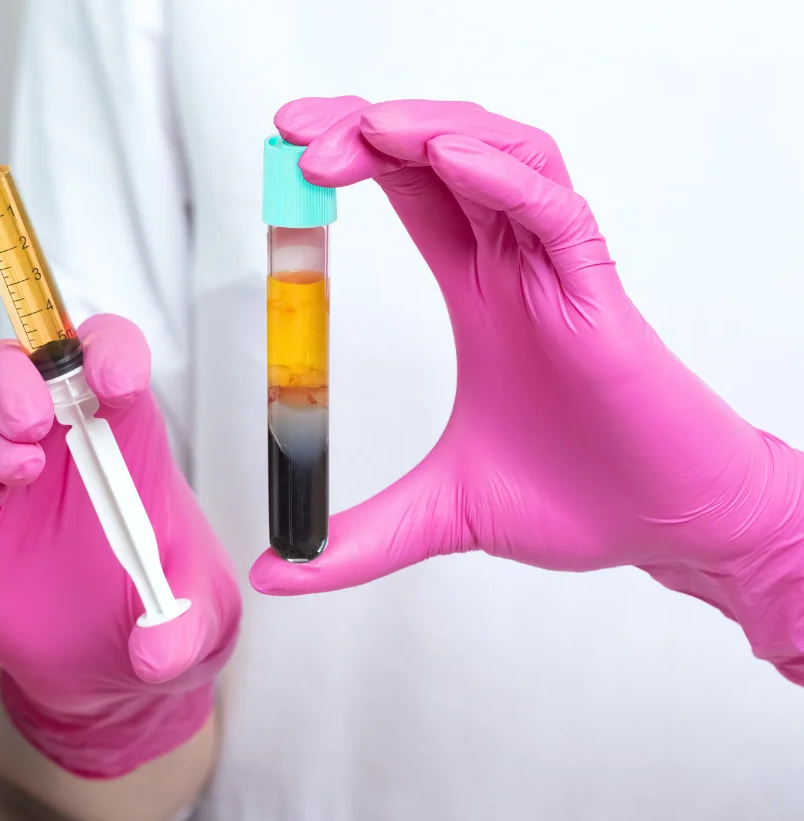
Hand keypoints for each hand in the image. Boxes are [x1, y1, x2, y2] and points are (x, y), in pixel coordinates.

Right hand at [0, 314, 240, 777]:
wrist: (104, 673)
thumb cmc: (157, 618)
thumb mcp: (200, 627)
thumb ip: (185, 632)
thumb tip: (157, 649)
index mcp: (124, 440)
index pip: (109, 357)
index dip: (108, 352)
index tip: (114, 381)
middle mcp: (60, 446)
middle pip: (22, 368)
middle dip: (19, 377)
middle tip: (33, 420)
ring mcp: (7, 481)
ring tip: (22, 472)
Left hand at [251, 97, 803, 683]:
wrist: (667, 531)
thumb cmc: (581, 498)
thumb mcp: (436, 518)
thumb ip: (354, 540)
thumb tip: (273, 573)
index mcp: (481, 294)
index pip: (415, 193)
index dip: (356, 156)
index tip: (288, 149)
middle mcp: (518, 268)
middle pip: (446, 155)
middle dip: (370, 128)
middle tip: (299, 131)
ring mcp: (560, 275)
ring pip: (504, 159)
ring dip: (433, 131)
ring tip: (366, 128)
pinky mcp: (600, 298)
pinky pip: (557, 213)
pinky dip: (505, 178)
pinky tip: (453, 160)